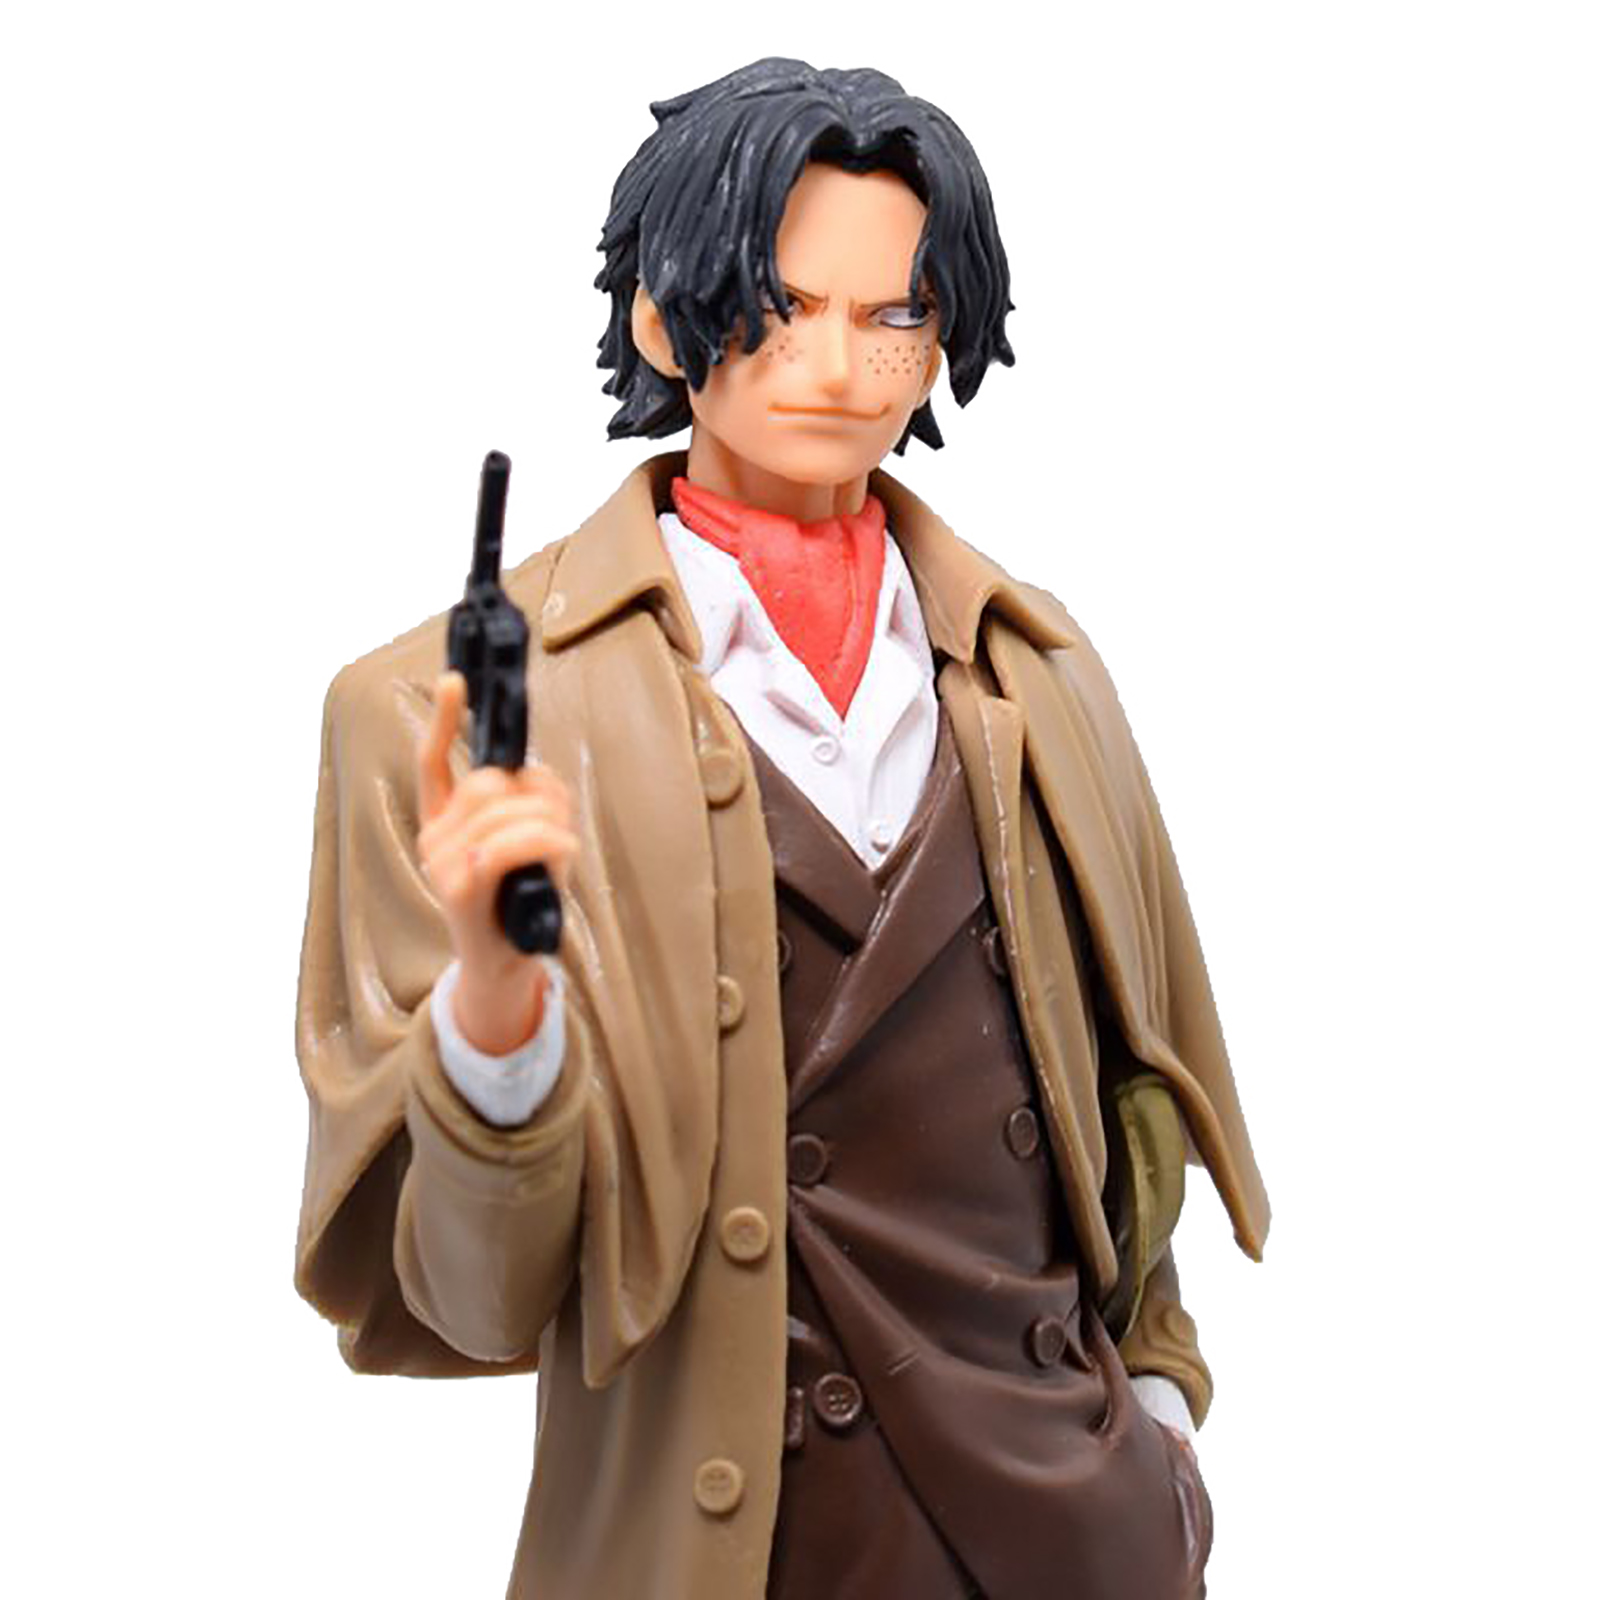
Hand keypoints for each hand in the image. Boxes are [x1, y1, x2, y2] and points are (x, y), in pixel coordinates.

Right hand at [417, 671, 578, 1053]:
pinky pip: (508, 843)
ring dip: (550, 822)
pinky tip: (561, 851)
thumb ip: (528, 800)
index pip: (433, 760)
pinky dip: (547, 841)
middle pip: (490, 781)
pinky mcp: (458, 887)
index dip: (443, 718)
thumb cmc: (521, 900)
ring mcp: (441, 862)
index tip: (454, 679)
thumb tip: (532, 776)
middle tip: (557, 825)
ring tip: (559, 848)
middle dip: (537, 796)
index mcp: (444, 820)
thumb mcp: (531, 842)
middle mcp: (433, 837)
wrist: (507, 965)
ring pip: (506, 809)